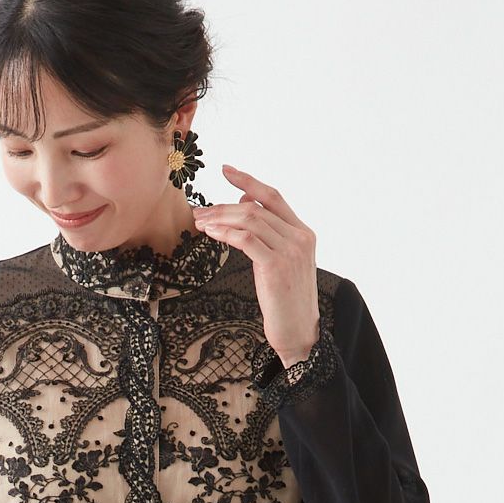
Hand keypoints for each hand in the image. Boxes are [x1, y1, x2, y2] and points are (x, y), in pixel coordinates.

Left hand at [192, 166, 319, 366]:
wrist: (298, 332)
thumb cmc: (285, 299)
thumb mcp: (279, 261)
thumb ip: (268, 233)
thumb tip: (246, 203)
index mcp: (303, 233)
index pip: (274, 196)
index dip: (248, 181)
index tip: (225, 170)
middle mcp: (300, 237)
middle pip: (256, 207)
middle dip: (223, 206)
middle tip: (199, 211)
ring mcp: (290, 251)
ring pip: (250, 220)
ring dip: (220, 218)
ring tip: (200, 223)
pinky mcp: (276, 266)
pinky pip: (246, 239)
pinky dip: (225, 232)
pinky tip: (211, 233)